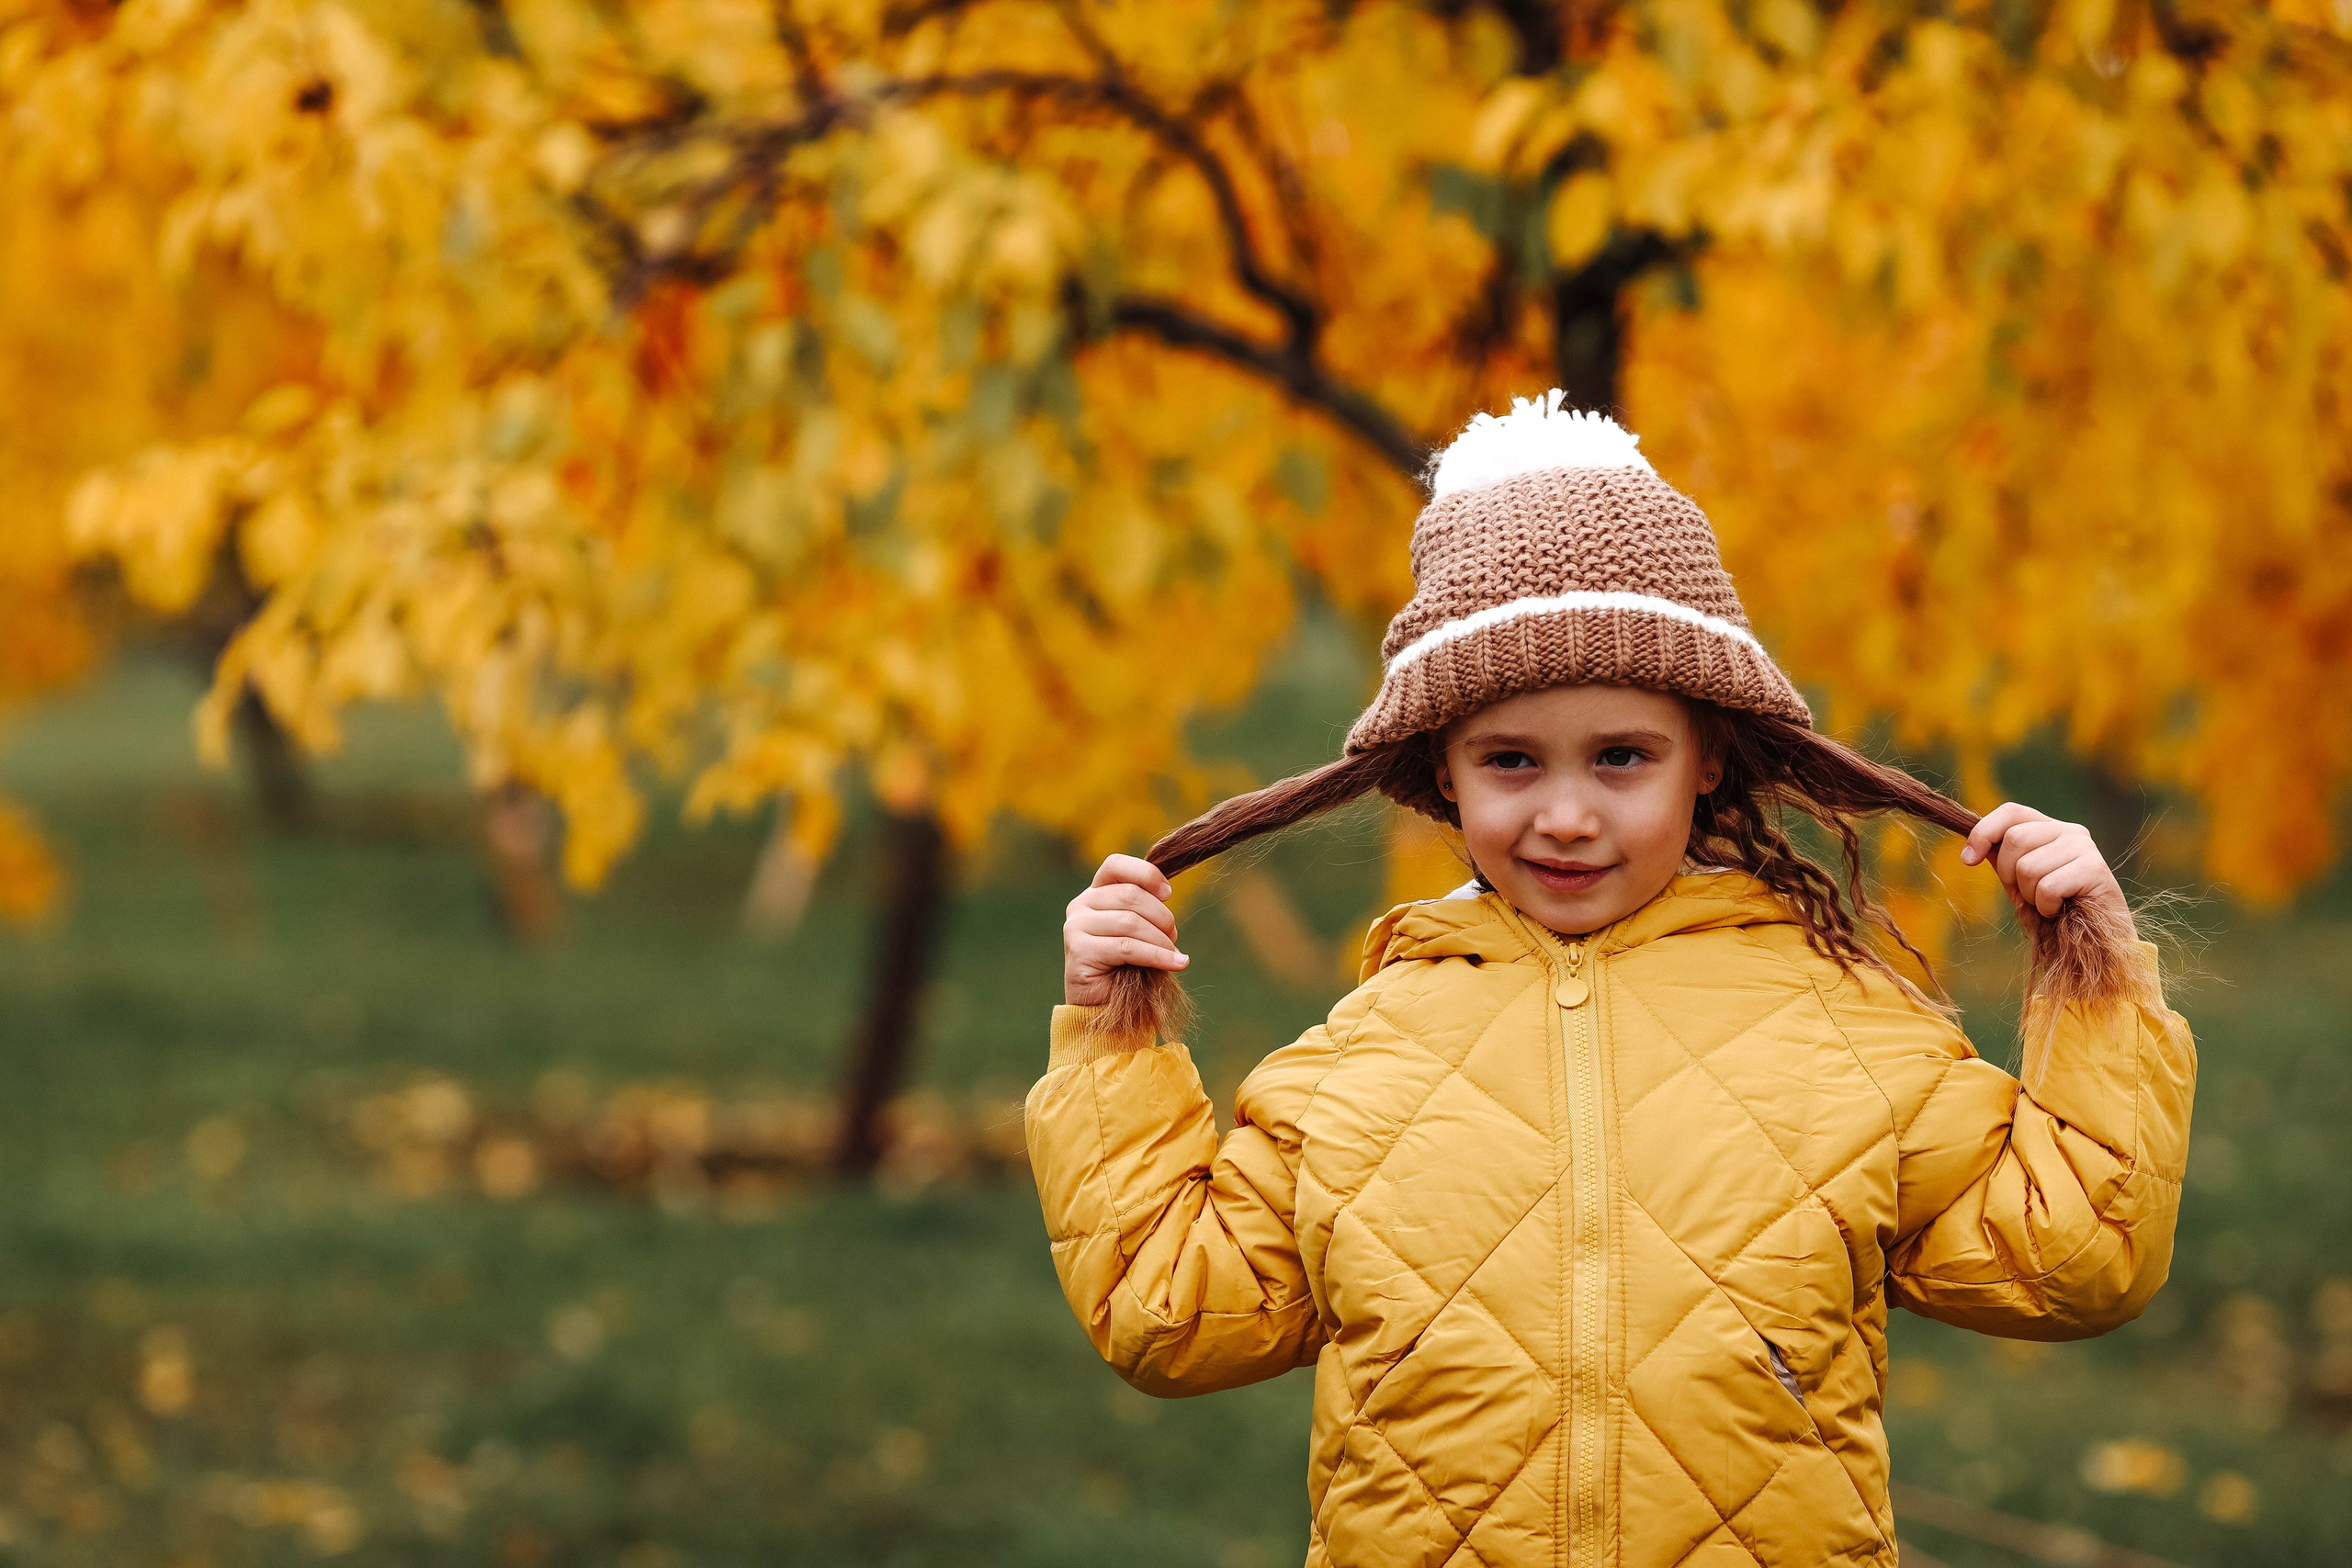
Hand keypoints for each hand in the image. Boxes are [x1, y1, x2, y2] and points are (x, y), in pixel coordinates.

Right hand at [1064, 854, 1188, 1005]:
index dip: (1146, 873)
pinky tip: (1175, 963)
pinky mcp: (1079, 951)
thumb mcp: (1138, 930)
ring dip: (1161, 940)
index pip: (1115, 865)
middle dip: (1161, 916)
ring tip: (1174, 954)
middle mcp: (1080, 905)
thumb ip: (1146, 908)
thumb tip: (1166, 892)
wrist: (1103, 1007)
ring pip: (1131, 922)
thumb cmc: (1125, 967)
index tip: (1168, 893)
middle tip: (1173, 937)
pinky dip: (1157, 955)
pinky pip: (1127, 947)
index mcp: (1094, 894)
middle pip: (1130, 895)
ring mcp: (1076, 927)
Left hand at [1961, 803, 2127, 921]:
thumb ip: (2000, 857)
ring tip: (2048, 902)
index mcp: (2048, 827)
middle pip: (2015, 839)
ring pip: (2028, 866)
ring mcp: (2084, 847)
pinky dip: (2045, 906)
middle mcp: (2069, 830)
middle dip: (2009, 874)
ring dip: (2030, 894)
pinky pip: (2048, 887)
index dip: (1983, 832)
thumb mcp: (2018, 878)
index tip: (1968, 859)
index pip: (2010, 812)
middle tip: (2027, 893)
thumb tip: (1970, 847)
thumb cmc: (2053, 905)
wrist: (2094, 936)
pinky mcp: (2095, 869)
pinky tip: (2059, 909)